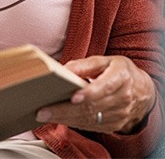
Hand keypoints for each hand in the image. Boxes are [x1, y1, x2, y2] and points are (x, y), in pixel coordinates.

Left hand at [36, 55, 155, 133]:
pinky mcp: (113, 125)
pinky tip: (58, 119)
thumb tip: (64, 69)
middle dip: (65, 110)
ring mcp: (119, 115)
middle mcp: (122, 98)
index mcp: (121, 77)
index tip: (72, 97)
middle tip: (44, 110)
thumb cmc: (118, 71)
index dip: (89, 93)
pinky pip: (90, 126)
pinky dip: (73, 123)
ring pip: (89, 119)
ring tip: (45, 115)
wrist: (141, 91)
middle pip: (92, 106)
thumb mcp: (105, 60)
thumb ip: (85, 64)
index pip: (105, 87)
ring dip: (65, 118)